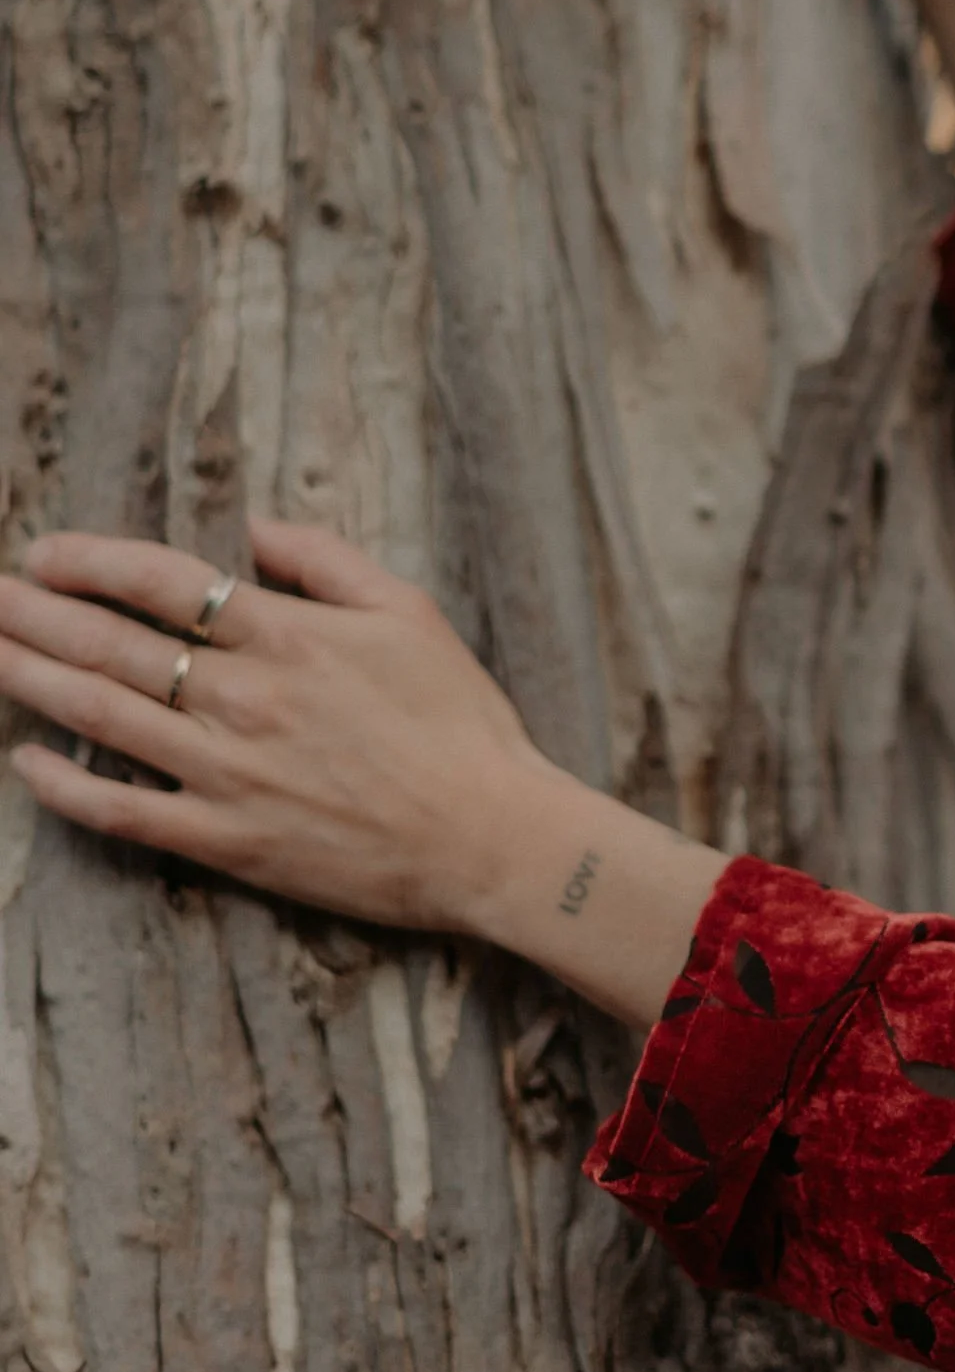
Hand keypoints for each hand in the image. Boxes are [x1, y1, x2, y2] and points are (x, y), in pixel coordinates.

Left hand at [0, 523, 726, 1024]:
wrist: (490, 835)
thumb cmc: (462, 723)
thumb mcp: (410, 613)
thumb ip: (327, 561)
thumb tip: (255, 532)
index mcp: (288, 636)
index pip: (164, 584)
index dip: (93, 562)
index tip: (44, 553)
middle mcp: (244, 699)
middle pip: (114, 646)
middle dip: (36, 615)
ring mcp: (228, 773)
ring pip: (104, 718)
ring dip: (33, 679)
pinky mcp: (228, 840)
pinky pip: (125, 813)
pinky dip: (66, 789)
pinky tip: (25, 764)